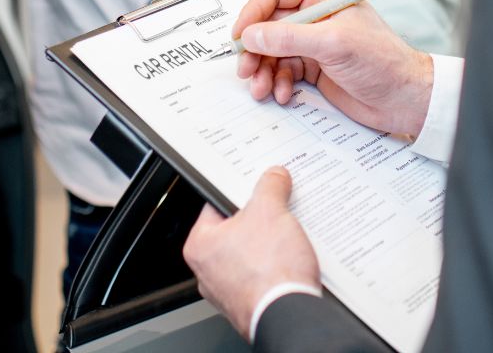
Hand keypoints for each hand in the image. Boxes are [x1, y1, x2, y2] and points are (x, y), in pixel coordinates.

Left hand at [183, 167, 319, 338]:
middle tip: (276, 207)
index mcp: (200, 245)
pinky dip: (277, 263)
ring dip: (270, 241)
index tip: (255, 184)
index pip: (217, 203)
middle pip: (237, 228)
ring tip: (286, 233)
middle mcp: (208, 271)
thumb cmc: (269, 272)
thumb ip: (270, 186)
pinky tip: (292, 257)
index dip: (240, 190)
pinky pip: (263, 272)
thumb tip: (274, 177)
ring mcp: (230, 290)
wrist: (291, 315)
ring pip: (251, 251)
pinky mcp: (251, 302)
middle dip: (260, 216)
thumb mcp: (270, 210)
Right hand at [234, 0, 434, 137]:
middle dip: (254, 48)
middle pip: (267, 24)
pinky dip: (277, 82)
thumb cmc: (385, 61)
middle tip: (246, 67)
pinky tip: (282, 93)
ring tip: (261, 87)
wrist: (405, 99)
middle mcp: (315, 14)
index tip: (241, 35)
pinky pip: (282, 70)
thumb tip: (253, 35)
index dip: (253, 12)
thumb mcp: (333, 43)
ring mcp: (313, 41)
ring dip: (262, 70)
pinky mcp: (313, 66)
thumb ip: (289, 37)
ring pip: (271, 50)